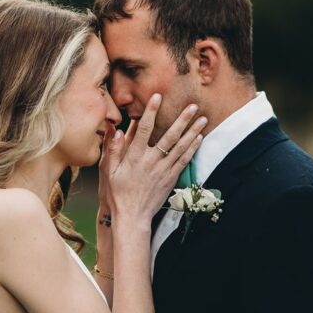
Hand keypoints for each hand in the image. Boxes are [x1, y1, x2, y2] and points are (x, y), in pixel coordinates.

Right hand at [103, 94, 205, 223]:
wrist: (132, 216)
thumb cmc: (118, 193)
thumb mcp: (109, 171)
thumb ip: (113, 150)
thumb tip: (117, 130)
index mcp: (134, 157)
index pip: (144, 129)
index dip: (151, 111)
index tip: (158, 96)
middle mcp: (151, 161)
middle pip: (170, 136)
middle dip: (182, 119)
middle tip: (193, 105)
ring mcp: (163, 170)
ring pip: (181, 147)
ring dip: (193, 131)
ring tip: (203, 118)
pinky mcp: (170, 178)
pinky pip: (184, 161)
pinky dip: (192, 148)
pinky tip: (199, 138)